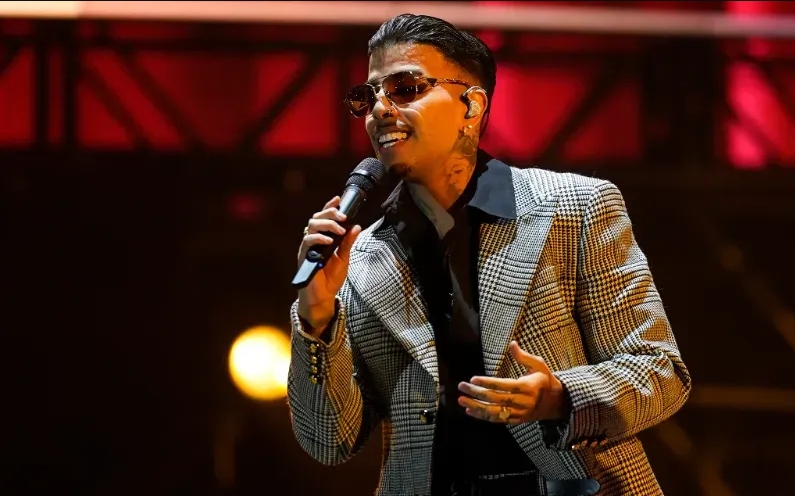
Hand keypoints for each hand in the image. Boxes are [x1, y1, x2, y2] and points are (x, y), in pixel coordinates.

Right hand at [296, 196, 361, 334]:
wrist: (323, 296)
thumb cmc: (331, 278)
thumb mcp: (344, 258)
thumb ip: (348, 243)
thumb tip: (356, 226)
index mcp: (323, 238)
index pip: (324, 217)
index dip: (329, 207)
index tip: (338, 199)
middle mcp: (313, 240)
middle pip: (316, 218)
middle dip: (329, 213)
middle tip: (342, 217)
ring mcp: (307, 247)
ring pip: (311, 226)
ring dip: (326, 224)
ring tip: (339, 229)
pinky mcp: (303, 256)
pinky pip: (307, 241)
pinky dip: (319, 238)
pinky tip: (329, 240)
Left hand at [457, 341, 567, 424]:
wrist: (557, 403)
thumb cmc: (545, 380)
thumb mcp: (539, 365)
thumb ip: (524, 356)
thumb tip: (512, 344)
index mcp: (528, 387)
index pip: (504, 386)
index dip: (488, 383)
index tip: (473, 378)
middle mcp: (523, 402)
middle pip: (496, 399)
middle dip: (477, 393)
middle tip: (462, 386)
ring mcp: (519, 413)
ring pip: (494, 412)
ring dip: (476, 407)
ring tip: (461, 400)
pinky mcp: (516, 420)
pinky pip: (497, 420)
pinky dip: (483, 417)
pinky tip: (470, 411)